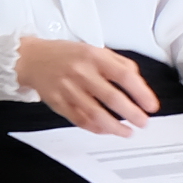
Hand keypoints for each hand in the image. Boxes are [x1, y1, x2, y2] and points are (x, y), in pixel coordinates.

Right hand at [16, 37, 157, 131]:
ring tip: (127, 132)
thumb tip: (139, 84)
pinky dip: (95, 128)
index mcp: (93, 56)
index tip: (151, 106)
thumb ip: (119, 64)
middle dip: (132, 114)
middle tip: (143, 122)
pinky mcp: (57, 102)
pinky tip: (106, 130)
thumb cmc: (66, 55)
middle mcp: (81, 72)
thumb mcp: (95, 49)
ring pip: (95, 114)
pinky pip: (79, 119)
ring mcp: (67, 89)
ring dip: (115, 127)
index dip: (141, 93)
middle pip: (111, 97)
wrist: (31, 59)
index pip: (124, 76)